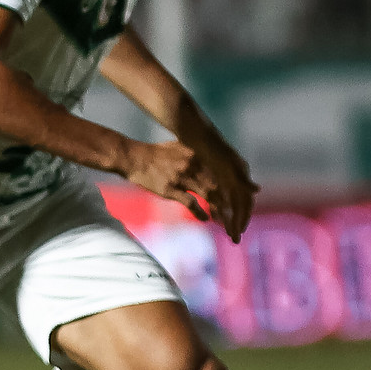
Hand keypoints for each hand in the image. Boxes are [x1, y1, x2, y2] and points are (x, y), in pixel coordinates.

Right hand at [119, 138, 258, 240]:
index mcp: (196, 156)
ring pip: (208, 195)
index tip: (238, 198)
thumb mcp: (177, 148)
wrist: (132, 157)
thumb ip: (193, 155)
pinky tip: (206, 219)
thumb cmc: (153, 153)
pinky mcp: (170, 189)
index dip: (231, 187)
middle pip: (218, 186)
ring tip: (225, 221)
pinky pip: (191, 203)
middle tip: (236, 214)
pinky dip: (201, 212)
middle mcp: (192, 166)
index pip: (220, 173)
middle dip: (229, 201)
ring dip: (219, 210)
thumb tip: (205, 162)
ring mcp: (182, 178)